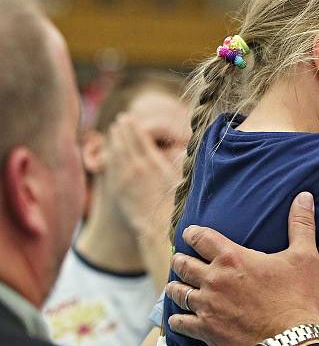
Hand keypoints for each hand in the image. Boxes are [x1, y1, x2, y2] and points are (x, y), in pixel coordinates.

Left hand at [101, 114, 179, 234]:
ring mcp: (125, 178)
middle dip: (123, 130)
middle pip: (126, 142)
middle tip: (121, 119)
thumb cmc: (175, 204)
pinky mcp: (118, 189)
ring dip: (114, 140)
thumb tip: (176, 150)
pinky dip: (110, 155)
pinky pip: (112, 167)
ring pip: (117, 153)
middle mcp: (137, 168)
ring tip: (113, 130)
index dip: (135, 128)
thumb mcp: (180, 178)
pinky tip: (110, 150)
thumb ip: (174, 162)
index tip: (131, 118)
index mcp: (154, 163)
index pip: (141, 139)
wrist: (158, 226)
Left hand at [166, 192, 318, 345]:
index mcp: (233, 258)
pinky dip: (177, 320)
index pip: (202, 238)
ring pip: (178, 292)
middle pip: (184, 264)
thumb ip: (301, 224)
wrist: (290, 342)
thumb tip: (304, 197)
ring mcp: (207, 306)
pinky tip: (176, 319)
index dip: (192, 233)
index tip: (189, 233)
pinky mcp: (206, 330)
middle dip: (180, 259)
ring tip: (175, 285)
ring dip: (175, 287)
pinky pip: (180, 323)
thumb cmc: (297, 298)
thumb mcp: (304, 257)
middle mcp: (214, 279)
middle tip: (179, 259)